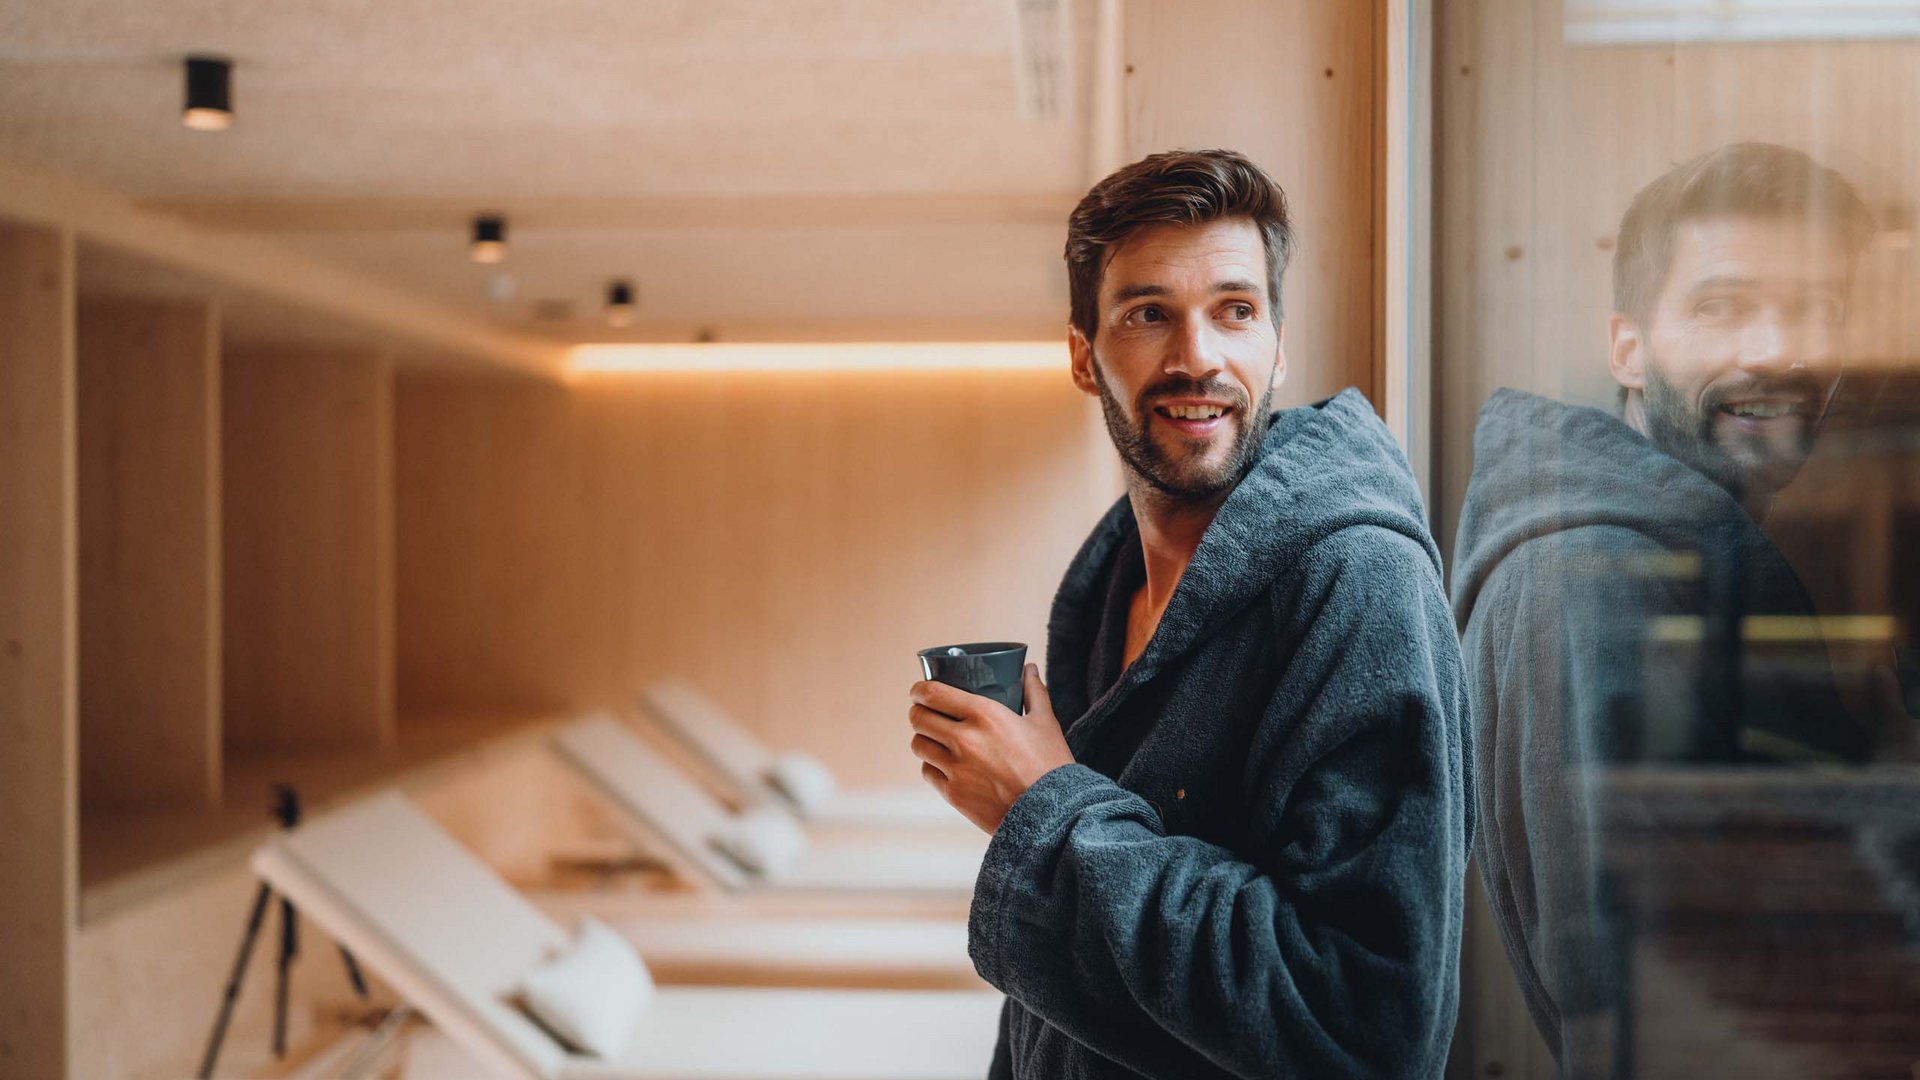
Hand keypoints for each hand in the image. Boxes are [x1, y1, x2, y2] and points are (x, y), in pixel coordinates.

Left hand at [908, 664, 1073, 833]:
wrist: (1051, 814)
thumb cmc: (1050, 765)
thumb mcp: (1046, 723)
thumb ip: (1034, 692)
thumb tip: (1029, 669)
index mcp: (985, 715)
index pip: (933, 693)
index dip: (920, 689)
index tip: (920, 690)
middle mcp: (964, 740)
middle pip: (918, 718)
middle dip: (919, 712)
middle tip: (926, 712)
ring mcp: (956, 769)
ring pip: (918, 745)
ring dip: (924, 739)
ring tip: (934, 738)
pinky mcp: (953, 794)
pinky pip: (928, 772)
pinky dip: (932, 765)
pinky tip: (943, 763)